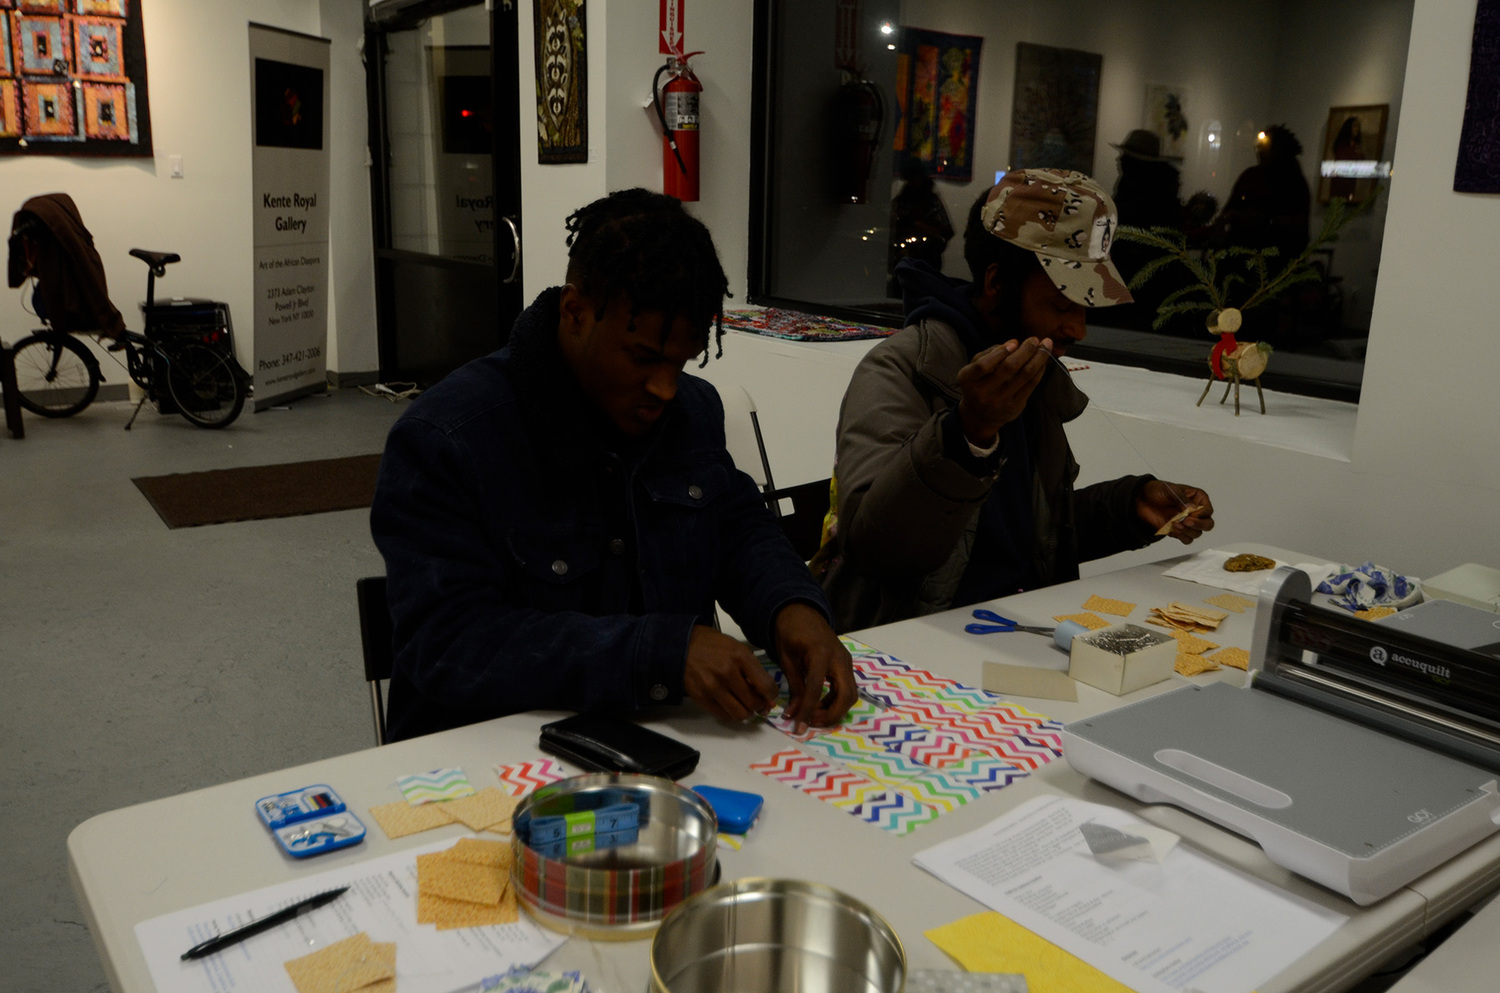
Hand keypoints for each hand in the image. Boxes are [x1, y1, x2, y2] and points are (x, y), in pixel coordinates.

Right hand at [684, 625, 779, 723]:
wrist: (684, 645)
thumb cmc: (715, 646)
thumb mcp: (738, 649)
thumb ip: (753, 670)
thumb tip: (767, 696)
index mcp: (740, 657)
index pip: (766, 686)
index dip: (771, 695)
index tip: (769, 695)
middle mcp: (727, 673)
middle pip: (754, 703)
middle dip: (759, 705)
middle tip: (757, 702)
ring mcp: (713, 687)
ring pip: (740, 714)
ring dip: (745, 712)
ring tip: (743, 704)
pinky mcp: (701, 697)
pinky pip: (723, 716)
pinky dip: (730, 714)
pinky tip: (730, 704)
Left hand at [773, 603, 857, 732]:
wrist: (801, 613)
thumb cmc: (790, 632)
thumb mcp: (786, 659)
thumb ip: (793, 687)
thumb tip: (792, 714)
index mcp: (821, 653)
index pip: (817, 688)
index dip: (808, 710)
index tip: (799, 727)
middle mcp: (839, 658)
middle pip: (847, 695)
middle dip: (832, 714)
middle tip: (811, 722)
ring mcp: (846, 662)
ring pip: (850, 694)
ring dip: (835, 709)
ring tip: (813, 715)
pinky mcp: (845, 665)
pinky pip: (846, 688)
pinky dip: (835, 701)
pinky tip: (819, 705)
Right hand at [954, 338, 1052, 446]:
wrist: (980, 416)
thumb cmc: (978, 384)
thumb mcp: (973, 368)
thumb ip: (989, 353)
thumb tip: (1014, 343)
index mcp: (968, 379)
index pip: (983, 365)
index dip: (1000, 352)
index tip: (1015, 341)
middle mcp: (983, 392)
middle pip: (1008, 367)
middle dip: (1025, 350)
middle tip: (1034, 339)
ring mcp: (1000, 401)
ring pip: (1024, 375)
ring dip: (1038, 358)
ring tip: (1045, 346)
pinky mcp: (1015, 407)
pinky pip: (1031, 384)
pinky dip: (1039, 370)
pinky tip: (1043, 361)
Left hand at [1136, 481, 1214, 542]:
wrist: (1141, 500)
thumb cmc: (1157, 491)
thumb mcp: (1170, 490)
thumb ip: (1181, 499)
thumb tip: (1192, 508)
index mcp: (1198, 498)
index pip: (1207, 511)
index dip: (1200, 514)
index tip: (1189, 514)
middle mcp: (1195, 512)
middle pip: (1207, 524)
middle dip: (1199, 525)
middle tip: (1186, 521)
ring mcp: (1187, 522)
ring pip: (1197, 533)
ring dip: (1188, 531)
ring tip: (1175, 524)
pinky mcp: (1179, 531)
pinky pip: (1187, 539)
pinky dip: (1182, 537)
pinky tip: (1173, 529)